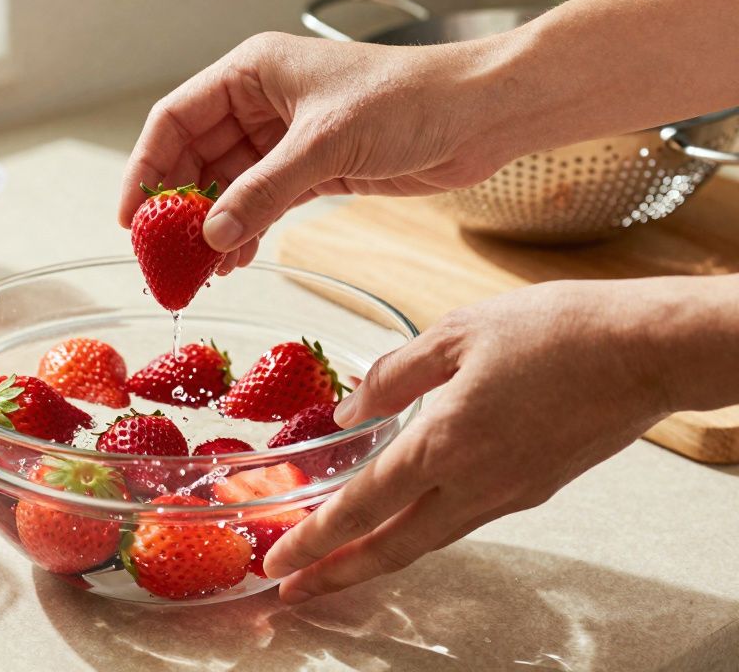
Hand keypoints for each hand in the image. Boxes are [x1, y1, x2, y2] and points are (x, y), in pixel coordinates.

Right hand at [118, 31, 513, 271]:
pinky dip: (246, 231)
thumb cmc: (410, 100)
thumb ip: (263, 192)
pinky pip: (262, 203)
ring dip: (212, 227)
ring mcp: (286, 138)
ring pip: (228, 186)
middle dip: (179, 207)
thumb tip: (212, 236)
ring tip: (198, 270)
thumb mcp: (325, 145)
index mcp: (252, 73)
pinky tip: (235, 260)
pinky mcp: (314, 169)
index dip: (148, 167)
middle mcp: (262, 103)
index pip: (176, 119)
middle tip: (163, 255)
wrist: (481, 114)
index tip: (133, 216)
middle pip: (196, 157)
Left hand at [262, 278, 686, 602]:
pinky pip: (464, 519)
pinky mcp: (535, 488)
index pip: (360, 505)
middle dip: (334, 574)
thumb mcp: (455, 334)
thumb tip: (350, 409)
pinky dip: (422, 528)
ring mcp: (507, 494)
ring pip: (428, 540)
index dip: (312, 537)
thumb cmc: (553, 331)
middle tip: (291, 590)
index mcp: (443, 444)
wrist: (645, 350)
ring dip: (376, 557)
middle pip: (390, 549)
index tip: (276, 560)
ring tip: (338, 562)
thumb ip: (394, 376)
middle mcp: (473, 484)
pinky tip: (407, 514)